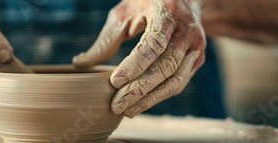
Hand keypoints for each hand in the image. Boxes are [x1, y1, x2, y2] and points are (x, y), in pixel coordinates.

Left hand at [73, 0, 205, 116]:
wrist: (183, 0)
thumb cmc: (147, 5)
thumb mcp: (125, 13)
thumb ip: (107, 39)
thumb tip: (80, 64)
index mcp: (168, 12)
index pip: (154, 43)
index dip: (135, 64)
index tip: (115, 81)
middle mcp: (187, 30)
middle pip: (165, 66)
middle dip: (140, 89)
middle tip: (116, 104)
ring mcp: (195, 46)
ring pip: (175, 79)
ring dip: (150, 99)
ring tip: (127, 111)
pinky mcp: (197, 59)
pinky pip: (179, 82)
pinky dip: (159, 96)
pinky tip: (141, 104)